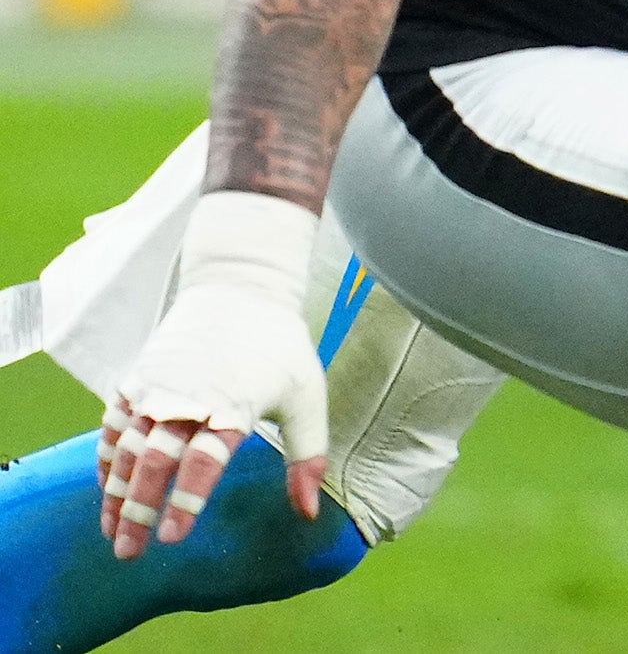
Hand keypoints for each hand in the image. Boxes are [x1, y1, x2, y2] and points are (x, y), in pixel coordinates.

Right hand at [100, 194, 327, 557]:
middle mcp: (188, 399)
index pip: (204, 461)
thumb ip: (307, 457)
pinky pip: (112, 426)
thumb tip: (308, 514)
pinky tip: (105, 491)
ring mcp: (156, 388)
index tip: (172, 537)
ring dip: (115, 495)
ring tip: (111, 534)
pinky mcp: (137, 379)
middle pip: (154, 461)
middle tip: (128, 553)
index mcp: (233, 406)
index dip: (186, 500)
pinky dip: (105, 460)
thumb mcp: (307, 398)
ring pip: (125, 449)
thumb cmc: (281, 348)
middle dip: (138, 510)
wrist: (240, 288)